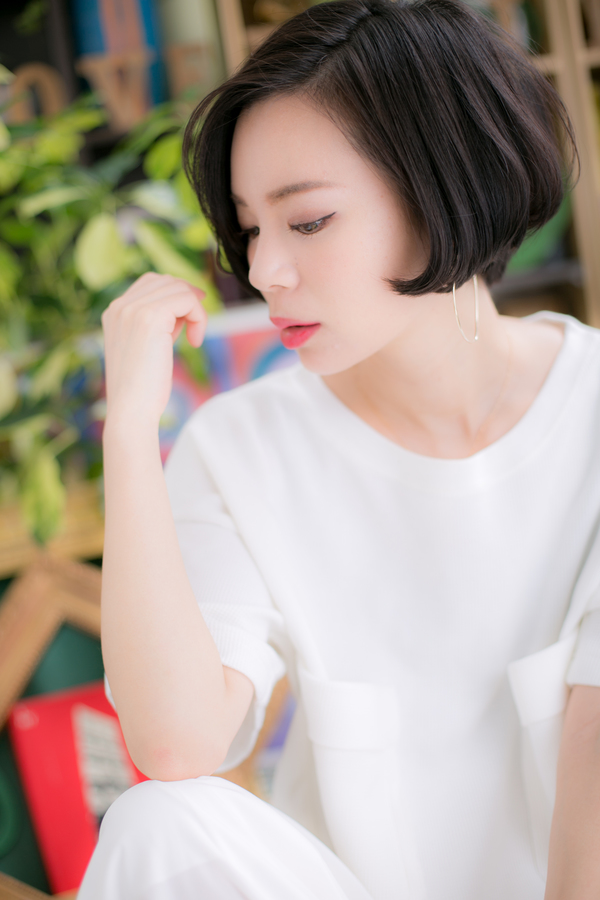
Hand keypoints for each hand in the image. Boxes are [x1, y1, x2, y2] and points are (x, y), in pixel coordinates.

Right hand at [101, 273, 206, 429]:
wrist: (131, 410)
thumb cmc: (142, 387)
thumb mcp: (148, 347)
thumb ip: (161, 323)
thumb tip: (186, 305)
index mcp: (113, 312)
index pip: (150, 283)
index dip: (176, 294)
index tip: (190, 317)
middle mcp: (119, 306)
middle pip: (166, 281)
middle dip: (188, 299)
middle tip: (197, 326)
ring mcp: (132, 309)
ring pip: (179, 289)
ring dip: (196, 311)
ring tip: (194, 337)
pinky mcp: (150, 317)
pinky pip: (188, 300)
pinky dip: (200, 317)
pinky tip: (195, 342)